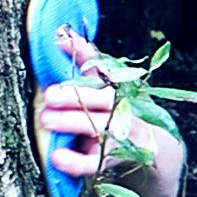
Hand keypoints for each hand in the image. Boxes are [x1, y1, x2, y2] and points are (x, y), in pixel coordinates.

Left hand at [36, 30, 184, 196]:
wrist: (151, 151)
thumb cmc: (115, 109)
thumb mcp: (104, 84)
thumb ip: (84, 59)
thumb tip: (59, 32)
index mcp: (118, 86)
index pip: (103, 66)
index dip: (82, 53)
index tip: (60, 40)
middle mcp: (121, 109)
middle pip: (102, 99)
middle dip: (75, 96)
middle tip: (48, 95)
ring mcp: (119, 136)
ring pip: (99, 127)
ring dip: (72, 122)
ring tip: (45, 119)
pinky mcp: (110, 161)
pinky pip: (94, 163)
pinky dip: (75, 162)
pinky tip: (56, 157)